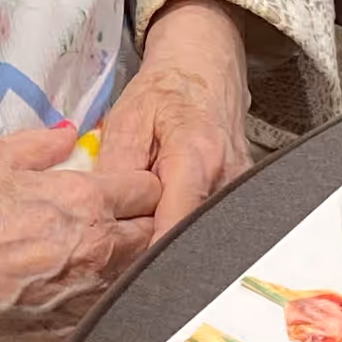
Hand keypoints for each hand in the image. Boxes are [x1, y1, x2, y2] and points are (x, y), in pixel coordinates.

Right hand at [0, 123, 161, 341]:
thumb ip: (38, 144)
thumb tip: (66, 135)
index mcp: (87, 201)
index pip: (148, 188)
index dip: (139, 185)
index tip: (125, 190)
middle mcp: (100, 250)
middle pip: (156, 234)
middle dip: (146, 224)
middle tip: (121, 223)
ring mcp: (89, 300)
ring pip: (140, 280)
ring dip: (132, 267)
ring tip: (104, 262)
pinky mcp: (71, 337)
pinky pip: (110, 318)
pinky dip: (106, 306)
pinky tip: (84, 298)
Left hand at [99, 0, 251, 243]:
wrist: (204, 68)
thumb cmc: (165, 91)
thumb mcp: (127, 119)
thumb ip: (116, 168)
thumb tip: (102, 216)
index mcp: (197, 157)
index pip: (175, 226)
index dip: (148, 256)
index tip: (120, 273)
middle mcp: (228, 181)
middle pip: (190, 238)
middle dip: (154, 253)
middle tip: (120, 260)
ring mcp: (238, 192)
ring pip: (199, 236)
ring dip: (167, 241)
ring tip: (137, 237)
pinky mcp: (238, 198)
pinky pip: (206, 226)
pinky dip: (180, 229)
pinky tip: (158, 224)